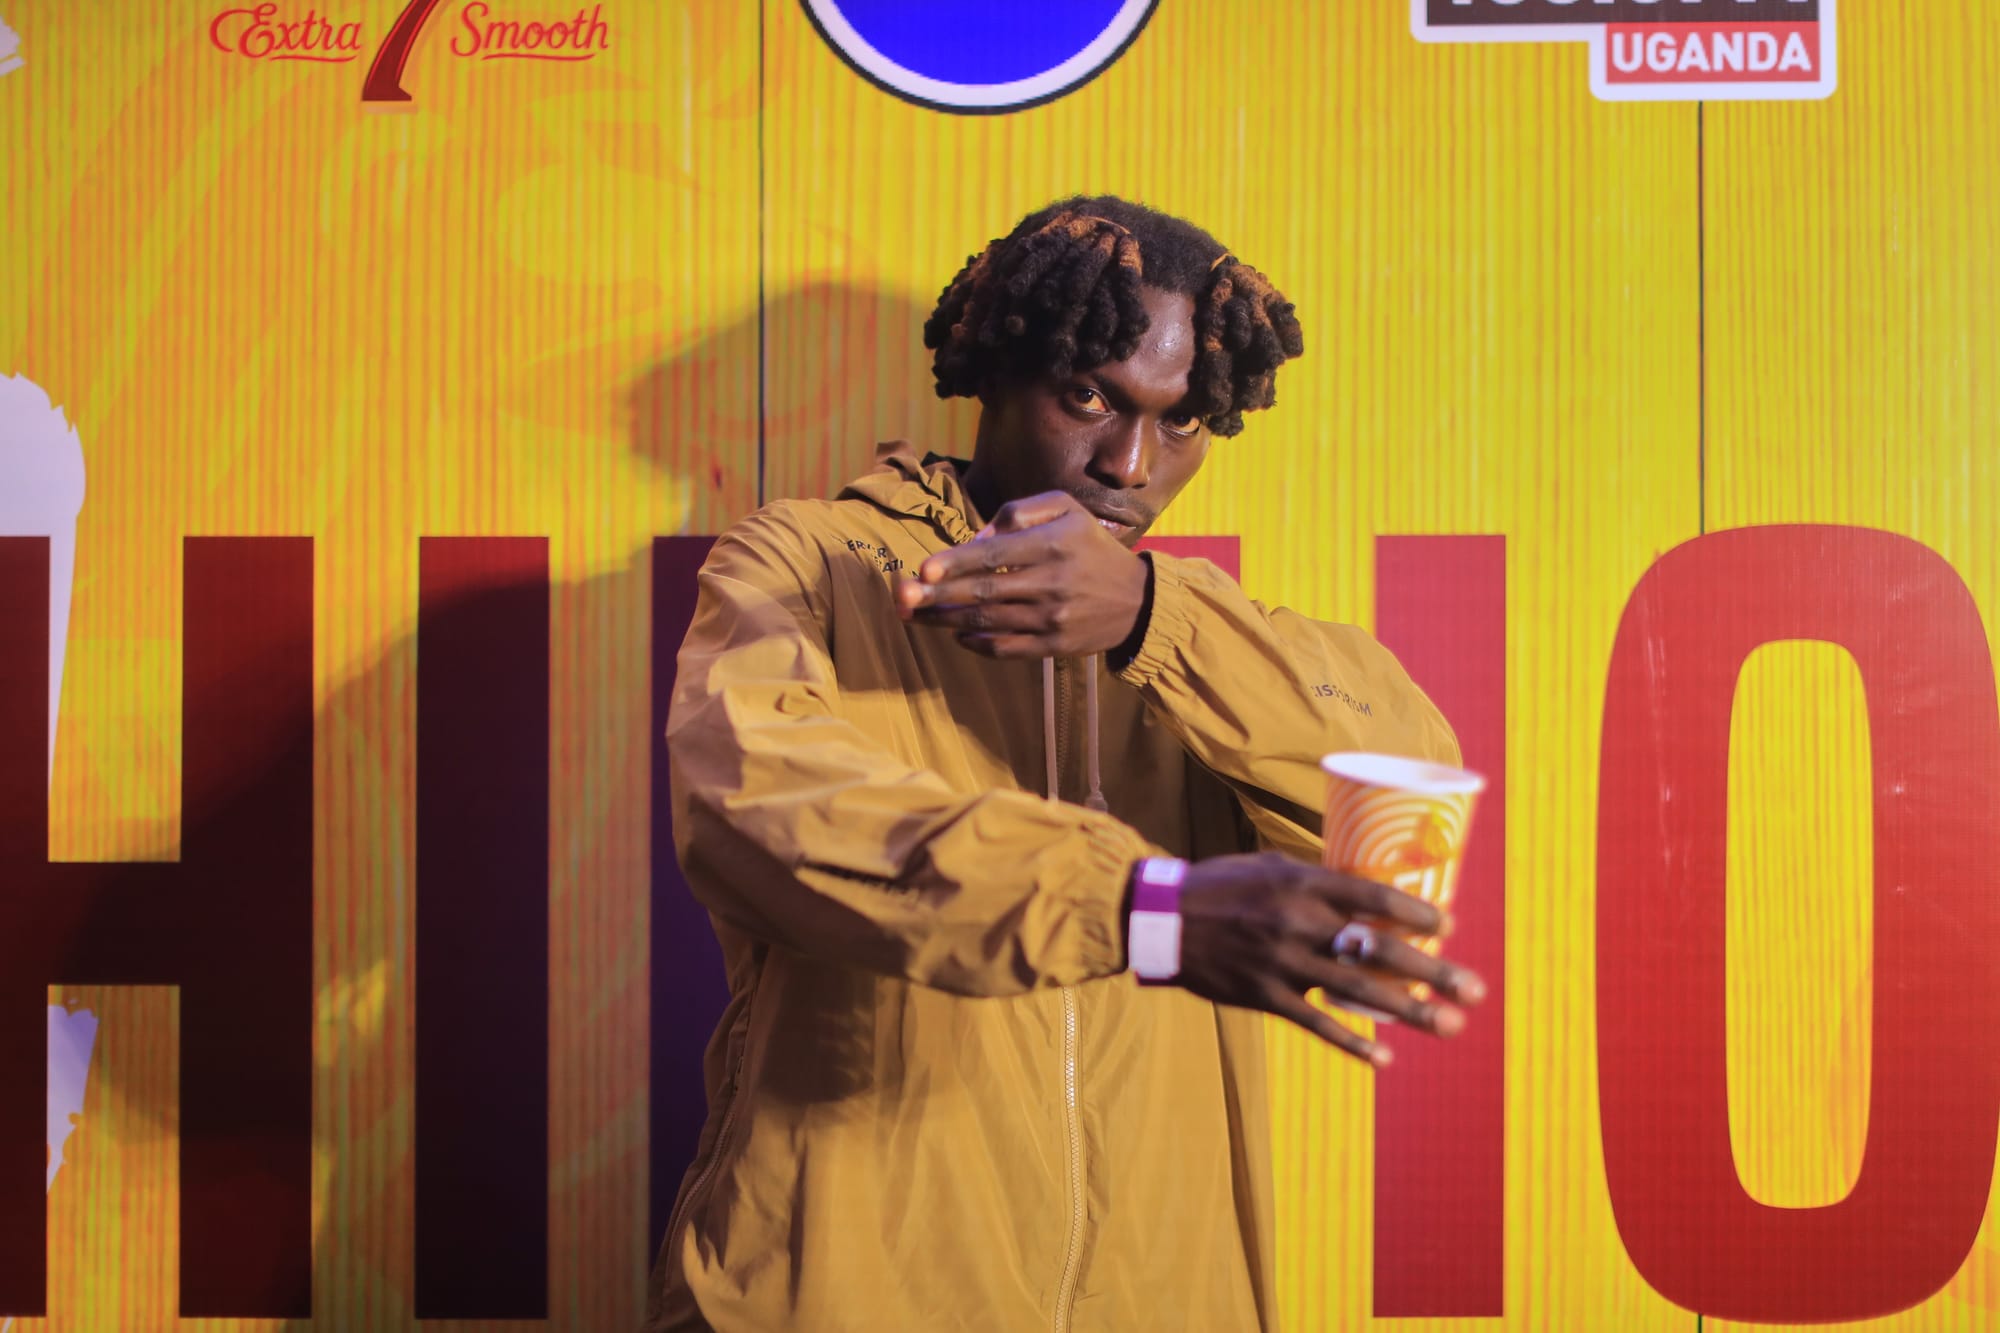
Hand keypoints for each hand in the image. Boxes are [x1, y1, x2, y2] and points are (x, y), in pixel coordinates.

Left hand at [895, 491, 1146, 657]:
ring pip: (988, 622)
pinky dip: (977, 644)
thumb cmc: (1091, 547)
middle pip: (983, 593)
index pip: (993, 555)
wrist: (1136, 600)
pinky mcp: (1054, 647)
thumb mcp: (1066, 509)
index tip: (924, 568)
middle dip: (938, 597)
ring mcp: (1052, 619)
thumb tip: (976, 536)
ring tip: (916, 615)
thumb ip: (1019, 512)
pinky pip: (1006, 648)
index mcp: (1053, 544)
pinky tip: (957, 634)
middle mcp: (1051, 583)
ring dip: (947, 620)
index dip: (956, 563)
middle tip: (902, 598)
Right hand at [1170, 851, 1486, 1066]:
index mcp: (1304, 883)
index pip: (1375, 898)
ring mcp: (1283, 962)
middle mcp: (1299, 922)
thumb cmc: (1222, 886)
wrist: (1162, 918)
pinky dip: (1352, 1042)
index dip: (1418, 914)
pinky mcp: (1264, 995)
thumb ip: (1319, 879)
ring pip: (1358, 992)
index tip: (1449, 928)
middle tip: (1475, 990)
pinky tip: (1384, 1057)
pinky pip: (1316, 1023)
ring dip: (1409, 1011)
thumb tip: (1369, 891)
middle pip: (1380, 949)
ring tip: (1449, 1025)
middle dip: (1434, 971)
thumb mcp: (1272, 866)